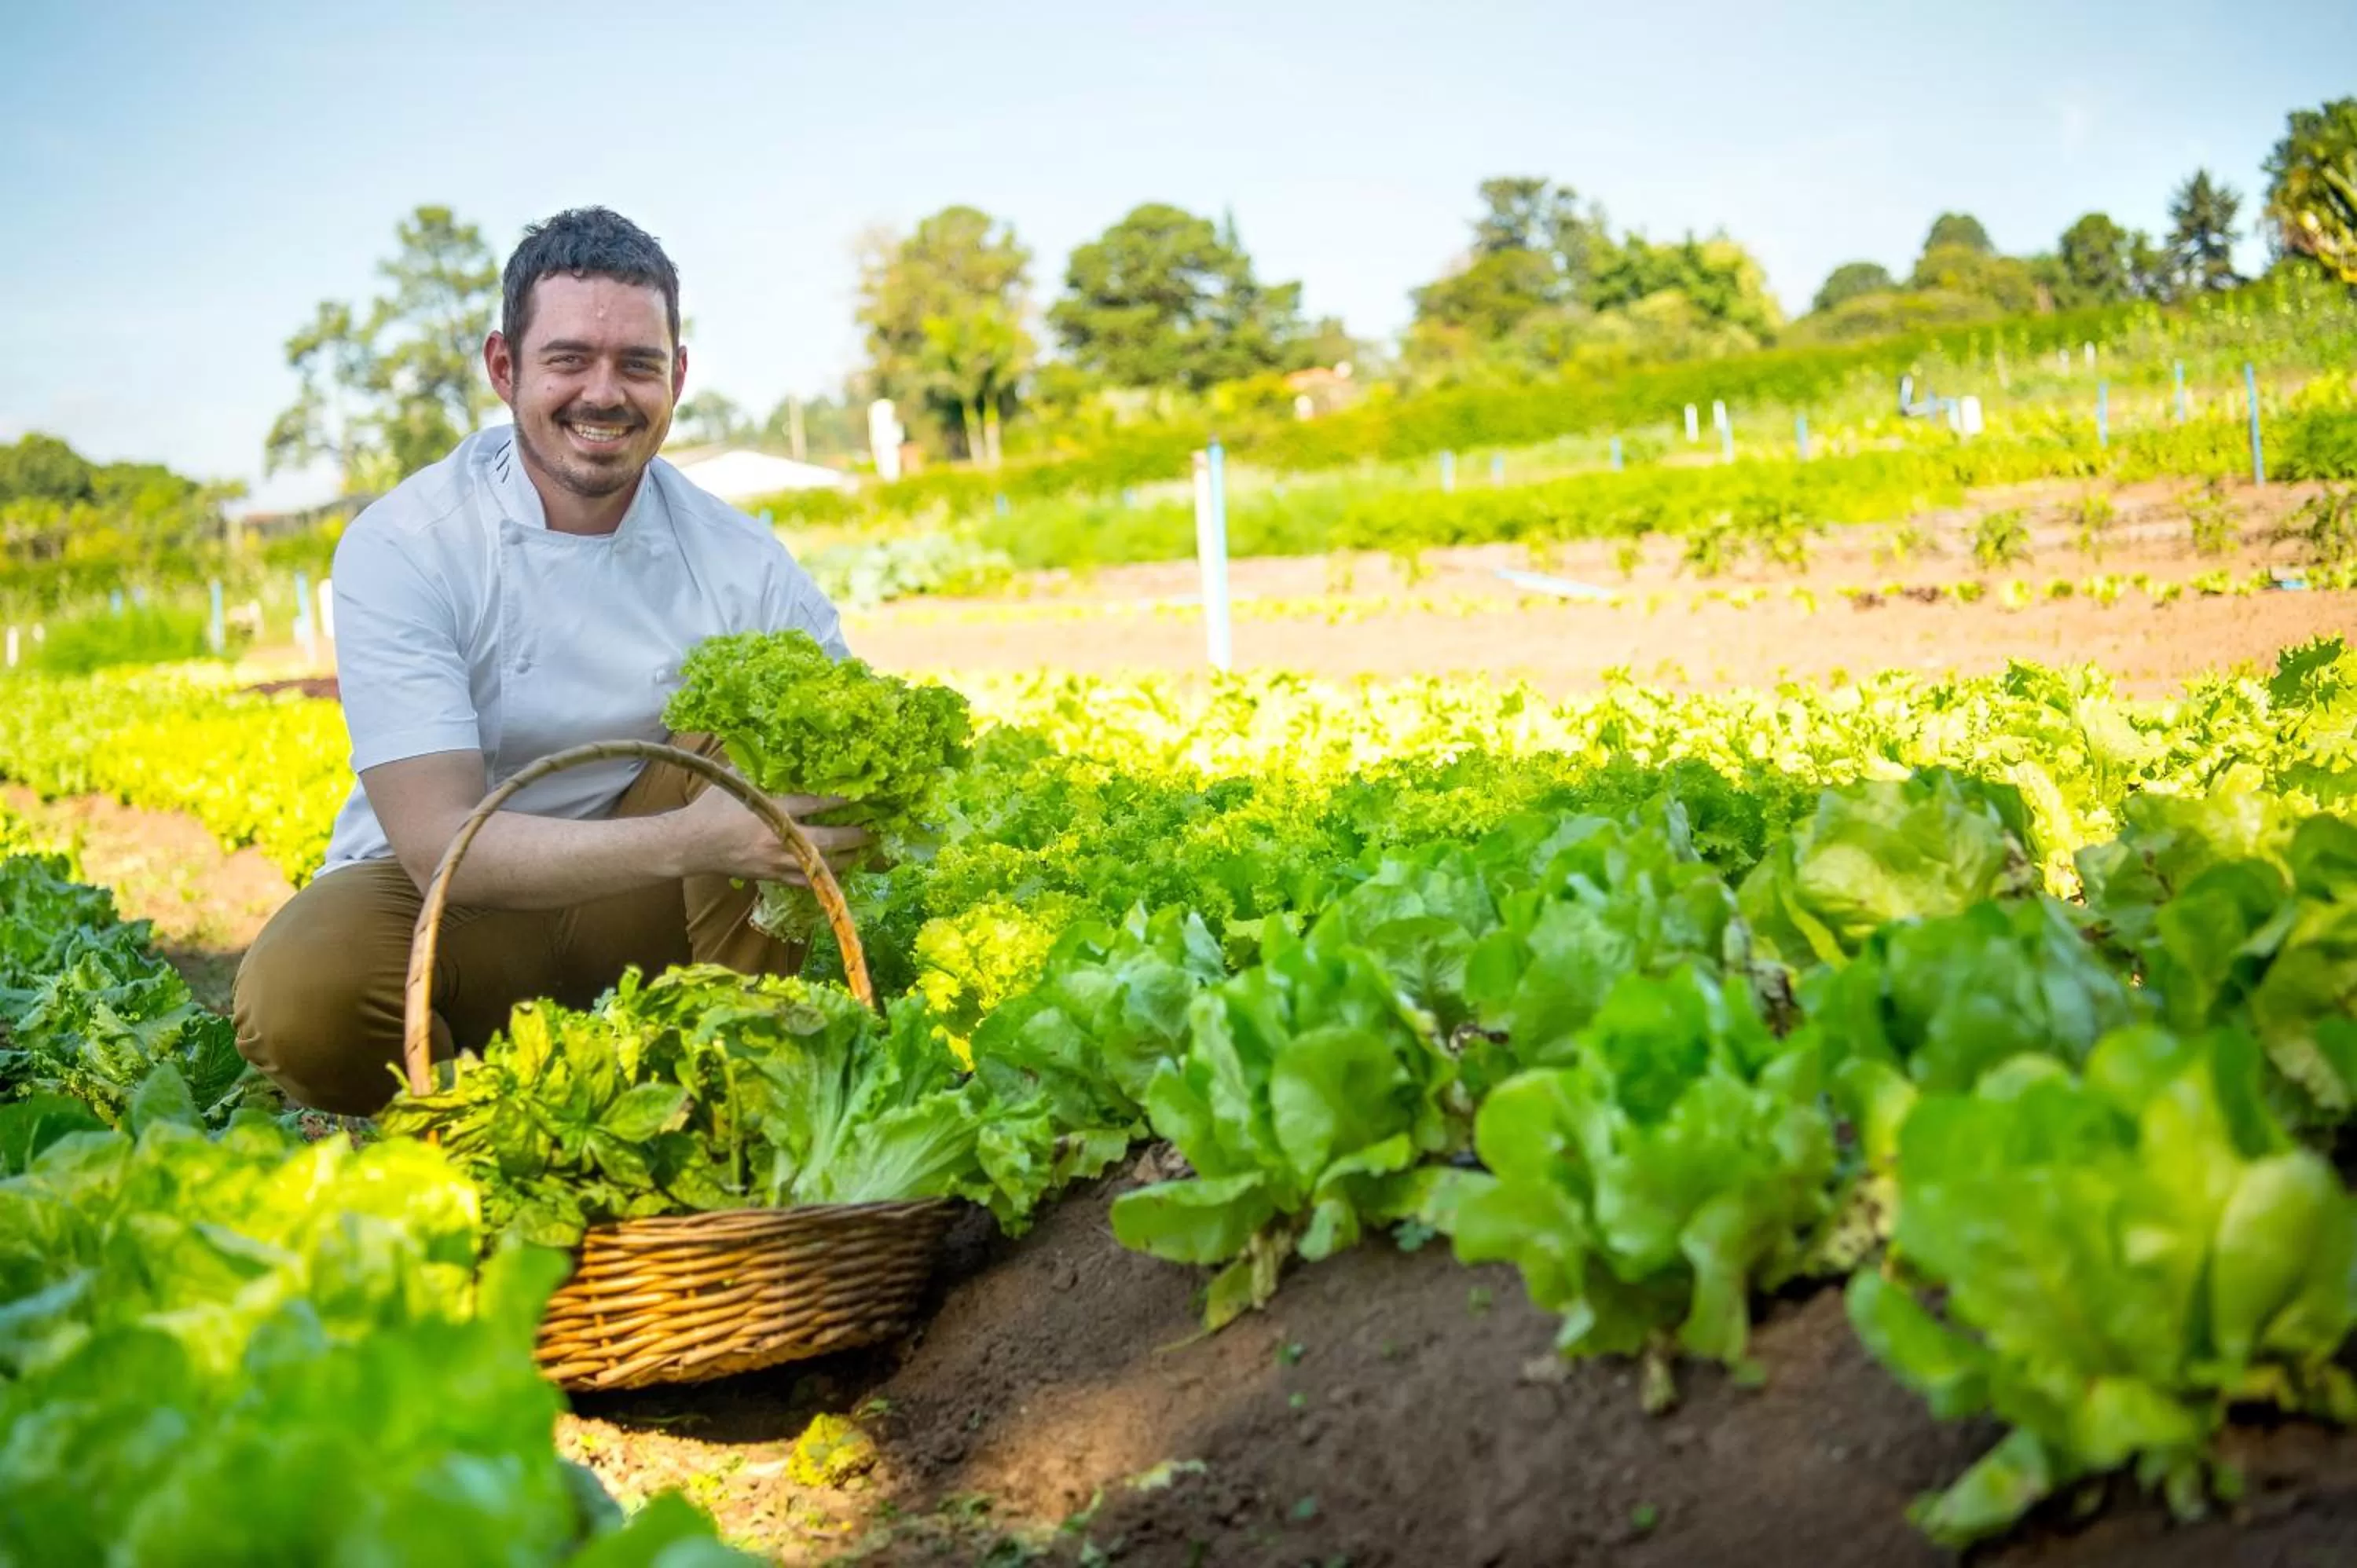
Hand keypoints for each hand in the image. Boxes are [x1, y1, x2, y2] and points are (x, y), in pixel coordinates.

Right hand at [672, 783, 873, 885]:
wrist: (690, 844)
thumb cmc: (713, 806)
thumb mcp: (736, 778)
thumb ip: (763, 766)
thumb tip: (785, 746)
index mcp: (771, 809)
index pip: (815, 805)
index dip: (842, 801)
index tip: (863, 795)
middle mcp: (779, 839)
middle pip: (828, 841)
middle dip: (855, 836)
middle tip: (875, 829)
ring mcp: (777, 862)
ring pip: (821, 867)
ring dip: (847, 860)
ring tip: (865, 851)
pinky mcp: (773, 876)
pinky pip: (807, 883)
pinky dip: (826, 878)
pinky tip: (839, 870)